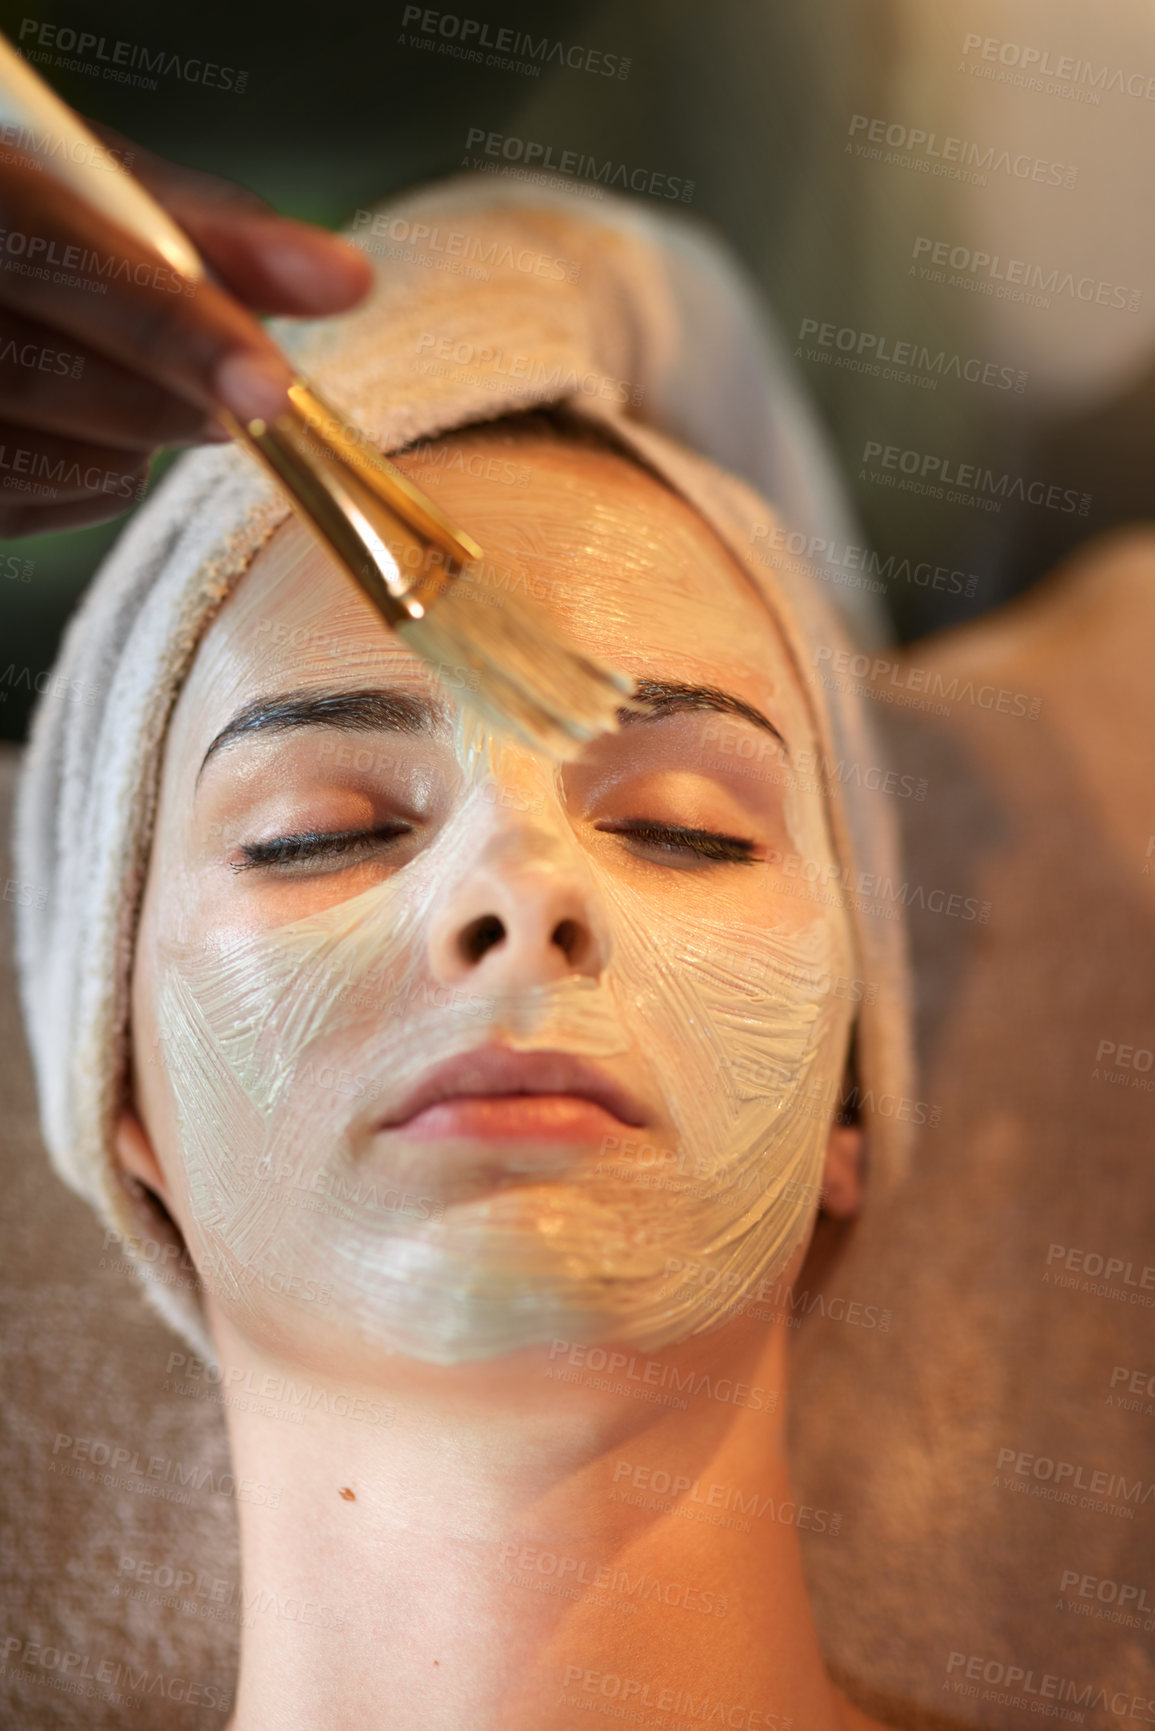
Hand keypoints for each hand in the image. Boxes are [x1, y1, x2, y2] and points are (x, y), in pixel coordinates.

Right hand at [0, 125, 372, 534]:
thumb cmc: (23, 207)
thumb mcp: (97, 184)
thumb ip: (217, 232)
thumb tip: (347, 280)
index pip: (61, 259)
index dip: (174, 329)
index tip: (270, 386)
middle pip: (49, 374)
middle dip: (172, 389)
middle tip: (245, 387)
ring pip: (57, 456)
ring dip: (138, 436)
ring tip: (136, 377)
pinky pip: (37, 506)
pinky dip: (96, 472)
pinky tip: (85, 420)